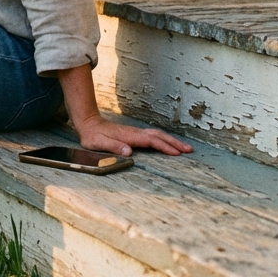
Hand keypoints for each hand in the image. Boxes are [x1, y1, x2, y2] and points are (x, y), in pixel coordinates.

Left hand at [73, 112, 191, 156]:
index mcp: (129, 136)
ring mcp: (136, 132)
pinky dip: (164, 139)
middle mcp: (135, 133)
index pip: (151, 141)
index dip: (164, 147)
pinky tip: (168, 144)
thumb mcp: (98, 143)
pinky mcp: (135, 134)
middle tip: (189, 150)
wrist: (89, 123)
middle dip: (174, 143)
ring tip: (184, 148)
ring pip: (158, 135)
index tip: (176, 153)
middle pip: (159, 136)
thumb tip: (130, 152)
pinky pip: (154, 136)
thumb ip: (113, 146)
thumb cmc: (92, 136)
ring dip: (171, 140)